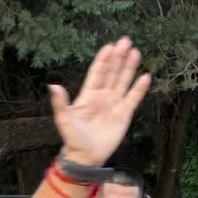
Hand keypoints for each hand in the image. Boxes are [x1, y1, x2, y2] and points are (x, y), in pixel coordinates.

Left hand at [49, 37, 151, 167]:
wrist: (85, 157)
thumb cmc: (73, 138)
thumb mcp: (64, 120)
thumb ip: (60, 103)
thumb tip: (52, 86)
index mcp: (88, 95)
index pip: (97, 73)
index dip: (103, 60)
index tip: (110, 46)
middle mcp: (102, 96)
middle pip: (112, 73)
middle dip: (118, 58)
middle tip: (125, 41)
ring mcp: (114, 103)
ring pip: (123, 81)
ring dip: (129, 67)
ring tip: (135, 52)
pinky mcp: (124, 114)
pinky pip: (133, 98)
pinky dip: (139, 88)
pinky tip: (145, 76)